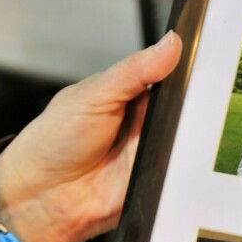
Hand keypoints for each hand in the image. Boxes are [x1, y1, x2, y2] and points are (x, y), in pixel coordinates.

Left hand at [0, 31, 182, 241]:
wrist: (45, 196)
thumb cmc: (54, 143)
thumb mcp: (94, 94)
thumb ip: (134, 71)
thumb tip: (170, 45)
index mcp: (132, 93)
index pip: (171, 76)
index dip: (185, 71)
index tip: (196, 67)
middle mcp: (146, 123)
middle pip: (186, 109)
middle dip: (190, 106)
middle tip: (179, 106)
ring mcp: (154, 152)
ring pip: (189, 140)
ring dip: (186, 137)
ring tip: (167, 135)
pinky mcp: (159, 181)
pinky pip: (183, 171)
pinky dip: (182, 167)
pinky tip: (172, 160)